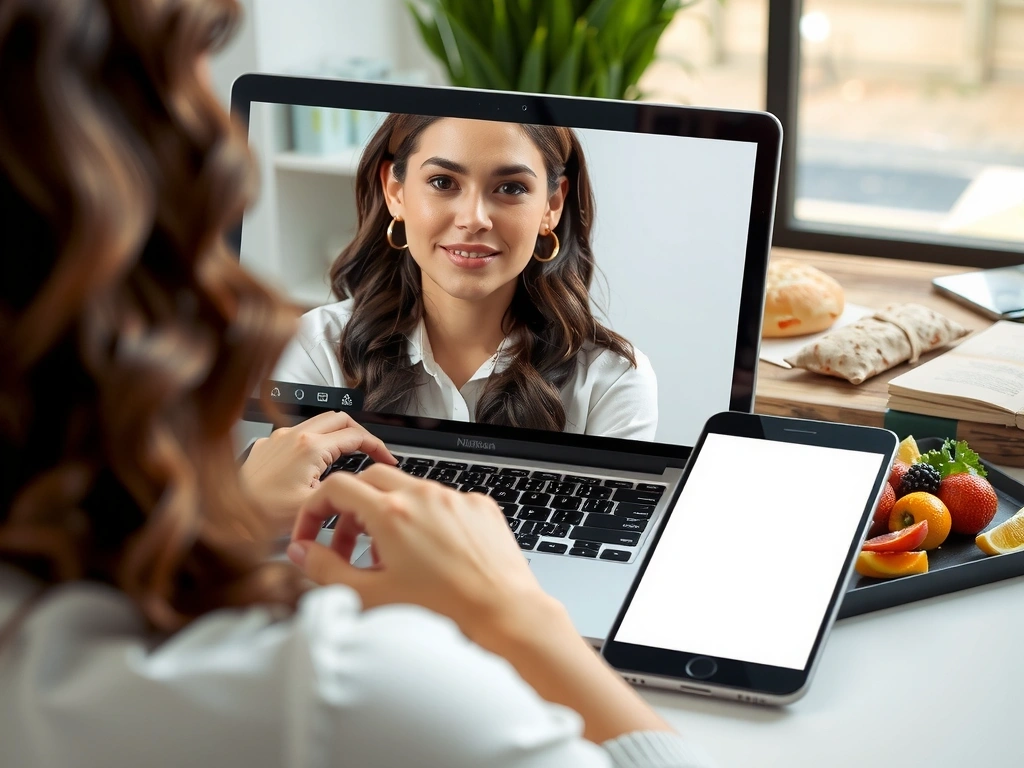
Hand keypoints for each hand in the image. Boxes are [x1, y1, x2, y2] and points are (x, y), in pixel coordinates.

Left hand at [240, 411, 395, 534]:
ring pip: (319, 422)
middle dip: (362, 433)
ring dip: (339, 434)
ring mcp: (279, 437)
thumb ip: (344, 490)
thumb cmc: (261, 515)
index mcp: (310, 448)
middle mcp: (294, 435)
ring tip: (348, 456)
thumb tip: (365, 484)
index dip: (378, 446)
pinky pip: (298, 433)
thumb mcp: (315, 506)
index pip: (357, 435)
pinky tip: (314, 463)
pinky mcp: (267, 445)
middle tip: (372, 452)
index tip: (386, 458)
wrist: (226, 517)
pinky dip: (315, 442)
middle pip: (341, 419)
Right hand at [287, 464, 549, 644]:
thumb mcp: (372, 596)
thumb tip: (302, 552)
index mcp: (392, 513)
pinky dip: (427, 519)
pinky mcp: (480, 506)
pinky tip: (430, 553)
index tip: (312, 532)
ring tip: (390, 557)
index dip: (314, 509)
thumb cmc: (444, 612)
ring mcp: (455, 497)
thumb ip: (327, 570)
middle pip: (371, 479)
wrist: (505, 614)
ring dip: (389, 513)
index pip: (336, 487)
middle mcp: (424, 496)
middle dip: (351, 507)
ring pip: (409, 489)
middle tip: (348, 543)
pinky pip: (443, 501)